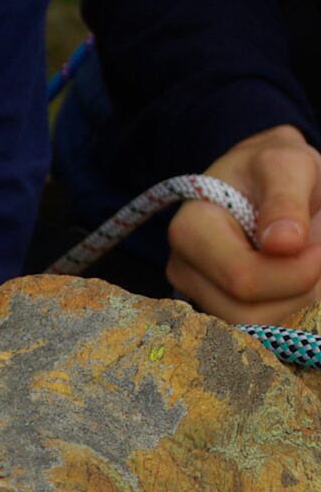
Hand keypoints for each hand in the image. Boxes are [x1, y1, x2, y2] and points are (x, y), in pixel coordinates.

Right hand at [166, 124, 320, 323]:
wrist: (262, 178)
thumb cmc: (272, 168)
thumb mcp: (287, 166)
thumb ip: (285, 199)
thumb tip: (283, 244)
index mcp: (190, 231)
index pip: (242, 279)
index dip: (295, 272)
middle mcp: (184, 268)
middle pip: (247, 312)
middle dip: (298, 290)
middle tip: (318, 254)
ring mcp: (199, 292)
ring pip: (257, 326)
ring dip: (297, 300)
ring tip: (305, 262)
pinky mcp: (218, 307)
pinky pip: (260, 326)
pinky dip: (290, 306)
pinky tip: (294, 276)